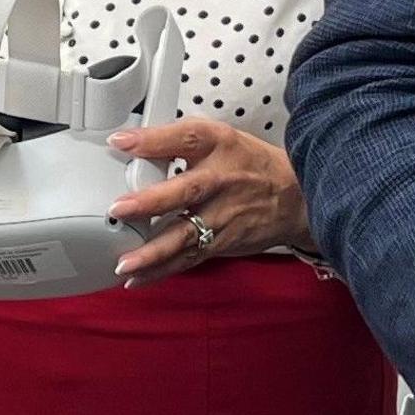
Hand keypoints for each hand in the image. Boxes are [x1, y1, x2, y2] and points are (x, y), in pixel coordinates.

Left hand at [106, 118, 311, 280]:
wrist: (295, 197)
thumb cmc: (251, 165)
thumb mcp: (220, 138)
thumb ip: (177, 140)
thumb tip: (130, 143)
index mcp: (218, 145)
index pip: (186, 137)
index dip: (153, 139)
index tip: (120, 142)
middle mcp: (221, 180)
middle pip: (185, 190)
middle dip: (150, 202)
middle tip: (119, 209)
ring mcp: (222, 215)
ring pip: (185, 235)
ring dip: (153, 252)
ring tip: (124, 263)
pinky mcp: (221, 243)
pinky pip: (188, 258)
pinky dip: (162, 270)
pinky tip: (137, 278)